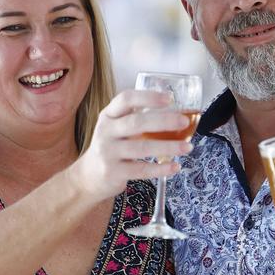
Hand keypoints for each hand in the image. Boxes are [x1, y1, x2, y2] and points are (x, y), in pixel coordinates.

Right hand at [68, 90, 194, 201]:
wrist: (87, 177)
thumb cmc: (110, 147)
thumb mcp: (115, 127)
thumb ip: (135, 118)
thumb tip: (173, 112)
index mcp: (108, 115)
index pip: (126, 99)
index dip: (148, 97)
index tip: (169, 98)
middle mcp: (106, 131)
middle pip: (136, 123)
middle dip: (163, 121)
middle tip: (184, 122)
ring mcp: (108, 152)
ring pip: (142, 148)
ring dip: (168, 147)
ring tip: (187, 147)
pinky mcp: (113, 172)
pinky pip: (141, 169)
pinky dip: (161, 169)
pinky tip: (175, 167)